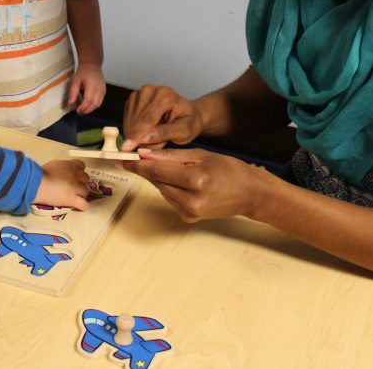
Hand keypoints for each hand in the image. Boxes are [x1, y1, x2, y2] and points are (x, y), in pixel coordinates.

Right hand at [35, 159, 89, 209]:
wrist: (37, 183)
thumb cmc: (40, 173)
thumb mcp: (53, 165)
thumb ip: (62, 168)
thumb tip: (62, 173)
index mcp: (70, 165)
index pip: (81, 165)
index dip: (78, 171)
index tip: (73, 175)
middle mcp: (76, 175)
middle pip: (85, 178)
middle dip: (80, 182)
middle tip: (72, 186)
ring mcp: (75, 188)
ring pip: (85, 191)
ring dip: (80, 193)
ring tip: (73, 196)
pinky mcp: (72, 199)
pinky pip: (84, 204)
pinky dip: (82, 205)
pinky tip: (77, 205)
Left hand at [68, 63, 105, 113]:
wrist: (92, 65)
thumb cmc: (83, 72)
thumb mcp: (75, 80)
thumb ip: (73, 92)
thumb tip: (71, 103)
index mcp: (92, 85)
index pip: (89, 100)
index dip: (83, 107)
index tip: (77, 110)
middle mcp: (99, 88)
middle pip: (95, 104)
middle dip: (87, 110)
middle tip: (80, 112)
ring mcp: (103, 90)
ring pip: (99, 104)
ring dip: (91, 109)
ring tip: (83, 110)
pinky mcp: (104, 91)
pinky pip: (100, 101)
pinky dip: (94, 105)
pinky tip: (88, 105)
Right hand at [121, 84, 203, 150]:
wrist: (187, 114)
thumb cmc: (188, 122)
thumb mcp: (184, 131)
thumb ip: (165, 133)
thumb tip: (144, 139)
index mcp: (165, 95)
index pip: (147, 119)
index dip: (137, 135)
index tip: (127, 149)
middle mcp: (150, 90)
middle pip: (137, 120)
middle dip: (140, 138)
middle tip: (154, 147)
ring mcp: (139, 94)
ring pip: (130, 121)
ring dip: (139, 136)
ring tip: (156, 139)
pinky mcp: (133, 101)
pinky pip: (128, 121)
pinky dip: (135, 131)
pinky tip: (147, 134)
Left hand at [126, 147, 260, 221]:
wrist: (249, 193)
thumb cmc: (228, 169)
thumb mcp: (200, 155)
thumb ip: (170, 156)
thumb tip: (144, 154)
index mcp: (197, 179)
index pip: (158, 170)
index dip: (138, 164)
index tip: (123, 159)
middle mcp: (192, 199)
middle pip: (157, 181)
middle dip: (146, 170)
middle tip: (133, 159)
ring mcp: (190, 211)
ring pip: (162, 190)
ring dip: (159, 178)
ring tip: (172, 168)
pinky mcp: (189, 217)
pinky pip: (170, 199)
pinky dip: (170, 188)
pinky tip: (181, 181)